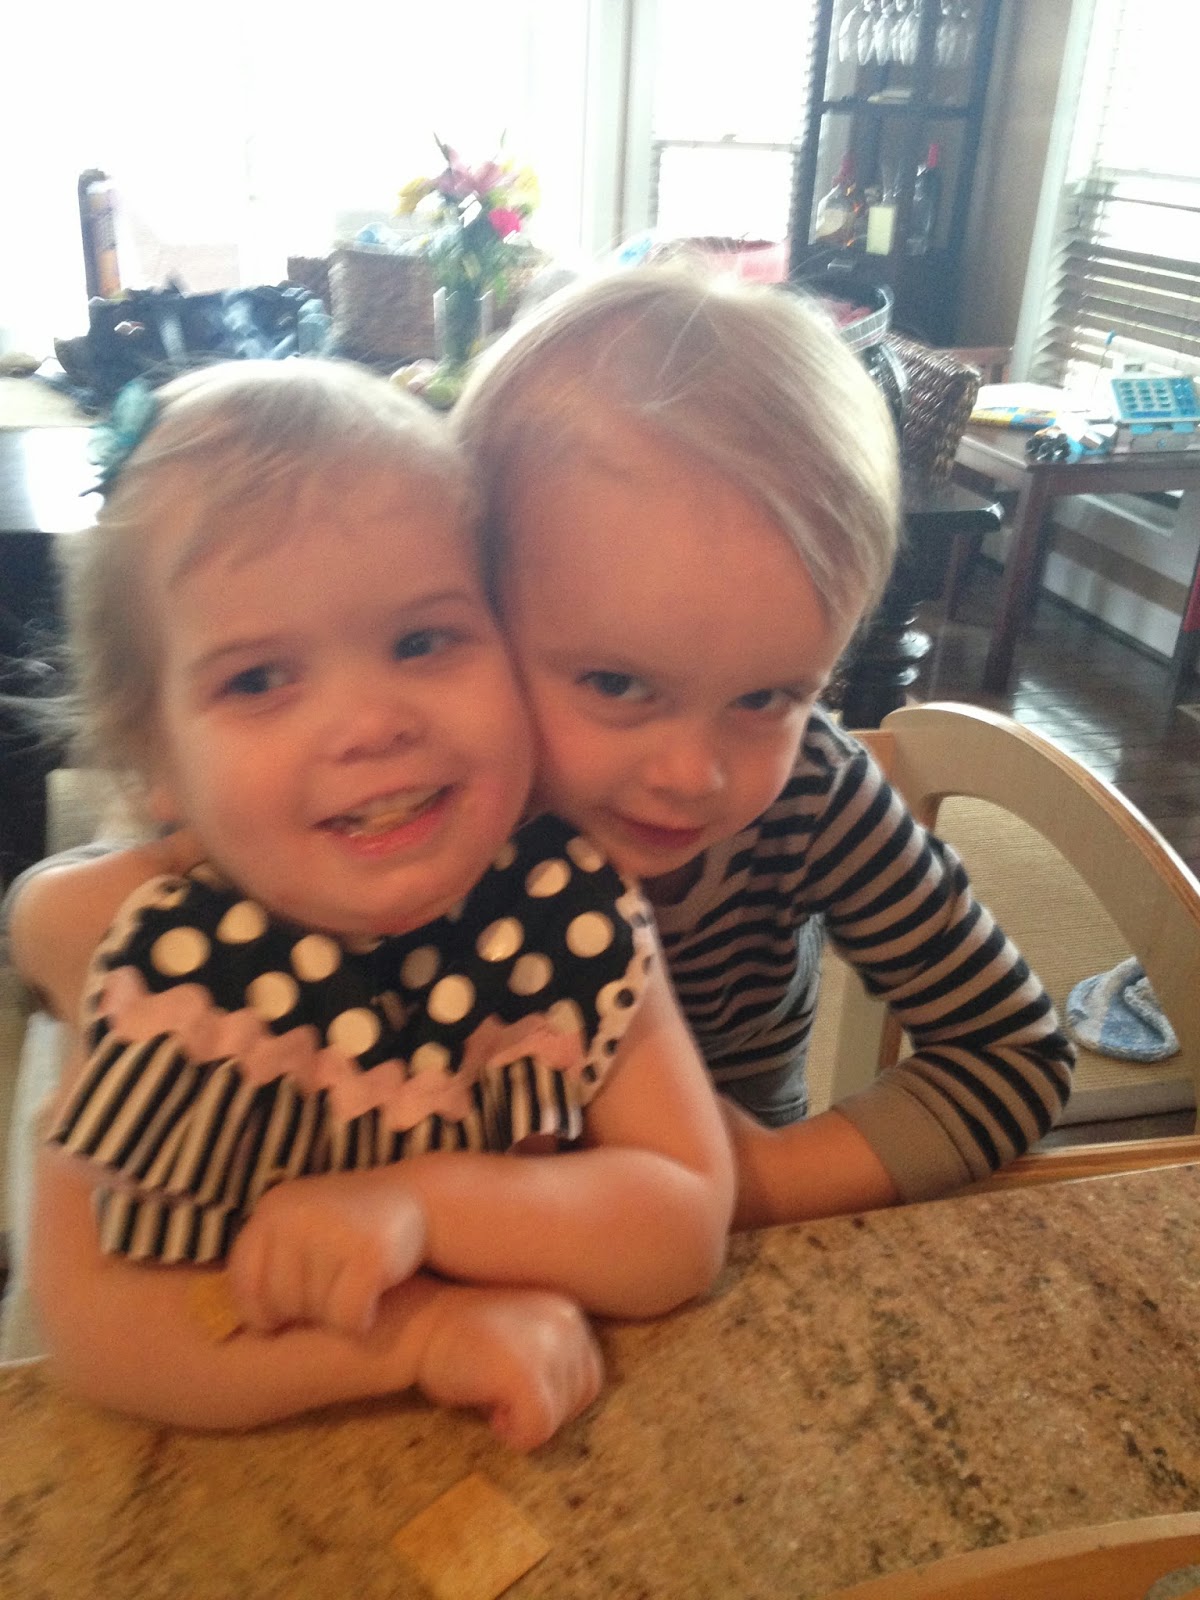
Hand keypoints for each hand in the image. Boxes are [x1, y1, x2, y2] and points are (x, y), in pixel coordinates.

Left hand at [228, 1172, 427, 1336]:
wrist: (419, 1200)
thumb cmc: (349, 1227)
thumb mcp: (300, 1228)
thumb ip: (270, 1258)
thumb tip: (227, 1324)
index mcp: (273, 1208)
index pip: (243, 1282)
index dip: (261, 1311)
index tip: (283, 1315)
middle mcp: (297, 1215)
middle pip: (280, 1304)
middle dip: (305, 1313)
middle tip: (332, 1291)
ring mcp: (334, 1232)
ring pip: (315, 1315)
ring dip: (335, 1317)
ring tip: (354, 1287)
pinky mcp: (370, 1254)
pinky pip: (348, 1319)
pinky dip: (360, 1323)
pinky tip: (373, 1301)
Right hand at [414, 1285, 603, 1451]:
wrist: (415, 1324)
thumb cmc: (460, 1339)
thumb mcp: (521, 1334)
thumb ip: (550, 1356)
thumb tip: (566, 1407)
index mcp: (567, 1312)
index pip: (588, 1381)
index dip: (551, 1398)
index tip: (510, 1386)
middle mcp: (567, 1322)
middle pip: (578, 1401)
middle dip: (539, 1409)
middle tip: (495, 1392)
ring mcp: (548, 1345)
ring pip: (558, 1419)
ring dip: (523, 1420)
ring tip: (488, 1393)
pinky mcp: (526, 1374)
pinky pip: (537, 1430)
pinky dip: (513, 1435)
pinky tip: (486, 1411)